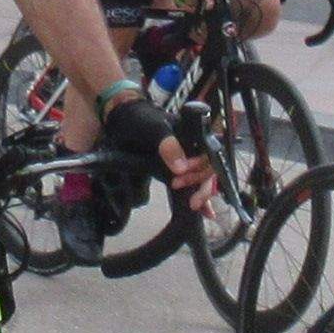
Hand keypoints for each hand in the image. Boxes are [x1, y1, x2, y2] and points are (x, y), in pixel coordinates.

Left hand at [99, 91, 211, 212]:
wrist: (122, 121)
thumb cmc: (139, 119)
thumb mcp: (153, 129)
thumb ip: (167, 145)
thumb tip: (181, 168)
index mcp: (194, 133)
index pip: (211, 152)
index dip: (202, 166)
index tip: (183, 173)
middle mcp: (194, 147)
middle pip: (210, 168)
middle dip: (200, 182)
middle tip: (179, 187)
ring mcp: (186, 159)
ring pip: (204, 179)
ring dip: (201, 192)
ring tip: (192, 205)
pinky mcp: (177, 170)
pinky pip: (193, 185)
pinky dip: (202, 199)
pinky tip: (206, 212)